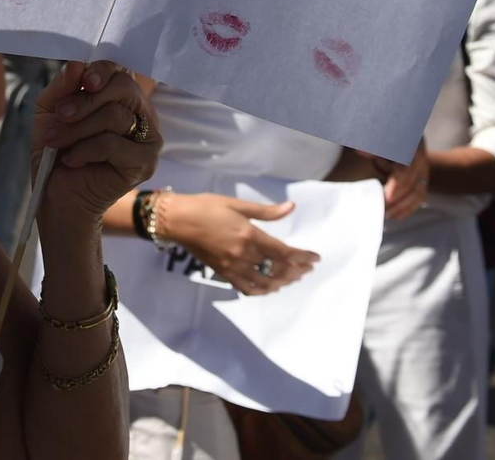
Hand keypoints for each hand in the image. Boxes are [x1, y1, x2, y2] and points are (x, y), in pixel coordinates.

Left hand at [32, 61, 160, 237]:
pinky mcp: (145, 162)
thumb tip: (77, 65)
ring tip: (57, 142)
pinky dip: (85, 150)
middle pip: (124, 88)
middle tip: (61, 115)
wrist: (56, 195)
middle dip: (85, 101)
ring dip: (78, 128)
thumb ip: (62, 87)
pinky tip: (71, 160)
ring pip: (116, 116)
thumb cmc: (56, 150)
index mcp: (121, 97)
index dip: (103, 71)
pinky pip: (114, 143)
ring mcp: (147, 139)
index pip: (121, 71)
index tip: (84, 82)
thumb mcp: (49, 111)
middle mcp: (140, 114)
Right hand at [162, 192, 321, 295]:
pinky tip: (270, 286)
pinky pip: (248, 288)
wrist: (178, 220)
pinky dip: (263, 290)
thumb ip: (266, 211)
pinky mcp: (224, 273)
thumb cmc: (207, 207)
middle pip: (279, 270)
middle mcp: (244, 255)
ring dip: (283, 282)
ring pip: (266, 282)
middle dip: (297, 270)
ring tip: (293, 277)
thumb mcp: (237, 205)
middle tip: (308, 267)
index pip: (285, 253)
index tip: (315, 258)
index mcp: (250, 236)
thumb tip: (291, 207)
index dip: (303, 257)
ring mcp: (234, 267)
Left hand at [372, 140, 430, 220]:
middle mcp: (421, 162)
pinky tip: (397, 216)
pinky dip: (409, 208)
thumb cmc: (388, 138)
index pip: (406, 171)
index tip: (387, 197)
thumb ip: (372, 146)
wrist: (404, 137)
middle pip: (413, 185)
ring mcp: (424, 172)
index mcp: (411, 148)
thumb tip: (360, 151)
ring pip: (419, 193)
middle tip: (382, 209)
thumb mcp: (380, 140)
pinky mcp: (423, 181)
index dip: (397, 185)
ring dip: (403, 206)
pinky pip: (420, 197)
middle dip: (397, 199)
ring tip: (386, 215)